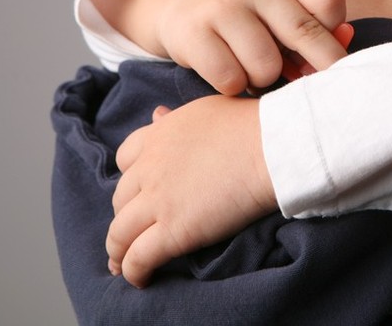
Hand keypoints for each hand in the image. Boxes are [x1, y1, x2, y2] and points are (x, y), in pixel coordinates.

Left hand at [106, 96, 276, 287]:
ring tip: (124, 264)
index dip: (131, 177)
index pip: (126, 157)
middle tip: (132, 231)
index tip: (140, 191)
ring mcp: (158, 200)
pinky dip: (134, 271)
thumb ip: (177, 118)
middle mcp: (150, 167)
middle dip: (124, 215)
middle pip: (121, 198)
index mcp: (159, 135)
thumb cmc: (253, 126)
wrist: (273, 148)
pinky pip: (139, 257)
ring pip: (120, 233)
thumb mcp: (207, 111)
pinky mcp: (173, 231)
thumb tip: (158, 114)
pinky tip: (141, 279)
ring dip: (118, 250)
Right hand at [155, 0, 348, 93]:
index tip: (324, 42)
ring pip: (267, 66)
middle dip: (318, 65)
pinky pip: (233, 80)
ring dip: (266, 79)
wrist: (184, 6)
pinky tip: (232, 72)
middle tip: (313, 80)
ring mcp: (221, 6)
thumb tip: (345, 39)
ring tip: (256, 68)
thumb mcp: (285, 8)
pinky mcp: (193, 34)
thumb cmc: (253, 17)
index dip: (333, 30)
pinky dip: (236, 87)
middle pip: (304, 32)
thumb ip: (320, 25)